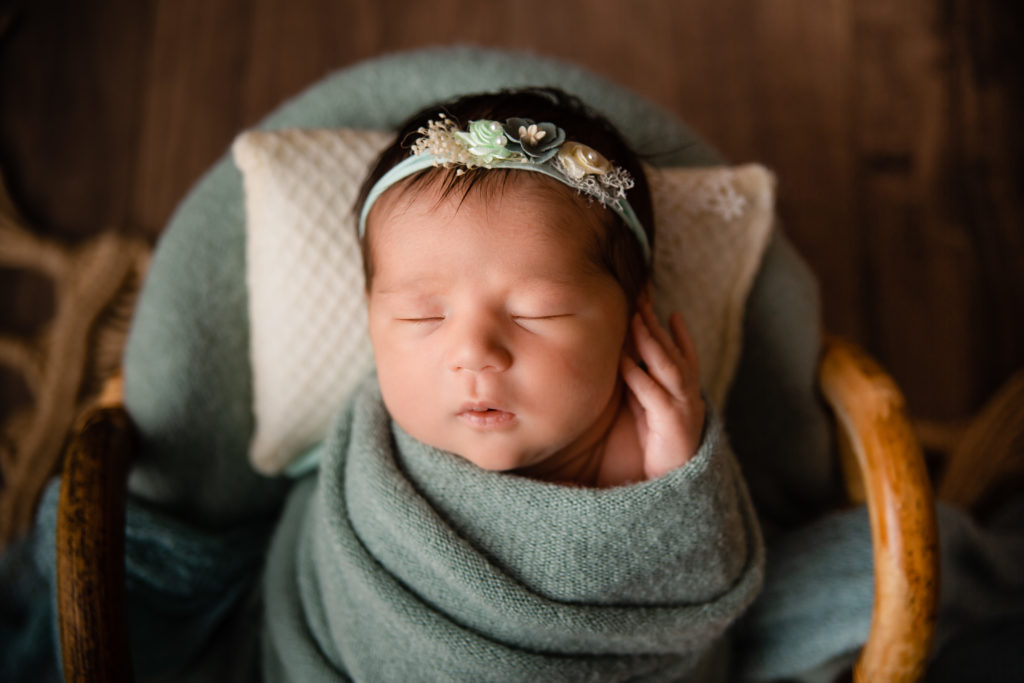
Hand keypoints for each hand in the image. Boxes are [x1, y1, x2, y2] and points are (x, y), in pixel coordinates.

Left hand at [620, 299, 705, 479]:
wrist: (671, 486)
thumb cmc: (657, 449)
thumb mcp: (649, 411)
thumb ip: (642, 387)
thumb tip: (626, 361)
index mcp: (686, 394)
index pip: (686, 356)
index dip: (679, 333)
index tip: (669, 310)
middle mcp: (689, 397)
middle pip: (675, 353)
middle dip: (658, 327)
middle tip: (642, 301)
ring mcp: (684, 410)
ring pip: (669, 368)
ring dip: (652, 343)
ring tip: (636, 321)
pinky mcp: (673, 425)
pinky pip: (654, 395)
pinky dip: (639, 377)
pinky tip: (624, 362)